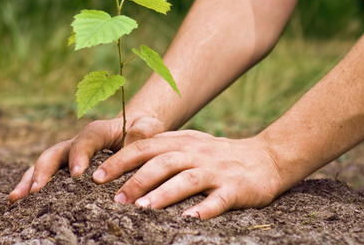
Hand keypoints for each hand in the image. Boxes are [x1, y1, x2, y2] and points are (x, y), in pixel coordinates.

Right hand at [8, 116, 165, 203]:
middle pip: (54, 153)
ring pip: (43, 166)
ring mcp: (66, 157)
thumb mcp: (147, 128)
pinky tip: (17, 203)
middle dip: (43, 171)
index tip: (77, 174)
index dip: (79, 155)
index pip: (85, 141)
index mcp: (96, 132)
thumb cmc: (141, 132)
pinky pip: (43, 177)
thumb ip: (142, 133)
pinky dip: (29, 188)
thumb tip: (132, 142)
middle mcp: (76, 143)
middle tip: (37, 190)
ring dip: (28, 182)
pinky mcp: (63, 169)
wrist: (131, 132)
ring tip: (15, 199)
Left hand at [92, 131, 283, 218]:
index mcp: (181, 142)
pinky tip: (190, 220)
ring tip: (144, 209)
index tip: (95, 177)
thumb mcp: (189, 145)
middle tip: (116, 200)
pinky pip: (219, 199)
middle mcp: (196, 153)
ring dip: (164, 194)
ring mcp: (216, 171)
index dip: (120, 161)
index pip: (144, 148)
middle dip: (137, 180)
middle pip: (162, 163)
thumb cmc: (217, 156)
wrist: (267, 157)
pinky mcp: (236, 188)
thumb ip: (160, 150)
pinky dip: (205, 209)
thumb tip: (121, 163)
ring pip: (187, 179)